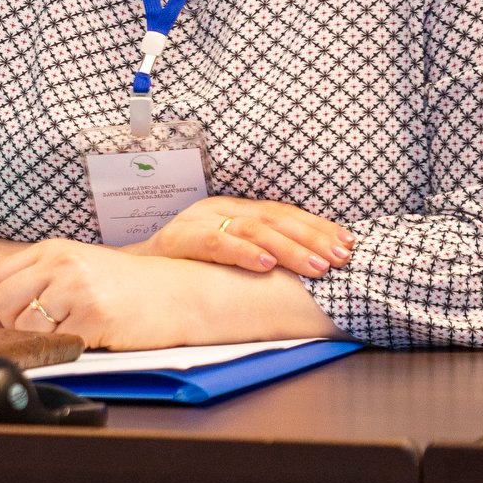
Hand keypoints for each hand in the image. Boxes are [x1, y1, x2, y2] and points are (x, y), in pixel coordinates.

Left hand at [0, 238, 181, 349]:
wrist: (179, 293)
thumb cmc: (129, 286)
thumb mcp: (78, 269)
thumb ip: (38, 283)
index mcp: (52, 250)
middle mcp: (61, 263)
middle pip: (1, 299)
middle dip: (4, 325)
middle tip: (24, 336)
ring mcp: (76, 287)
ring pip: (25, 324)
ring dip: (34, 340)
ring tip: (64, 335)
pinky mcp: (93, 315)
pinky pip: (54, 343)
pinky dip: (57, 351)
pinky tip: (78, 342)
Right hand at [127, 196, 354, 278]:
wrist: (134, 273)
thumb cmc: (189, 268)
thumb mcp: (231, 255)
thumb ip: (263, 253)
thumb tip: (316, 266)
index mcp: (236, 210)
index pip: (284, 212)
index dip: (317, 226)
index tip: (348, 243)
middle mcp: (220, 209)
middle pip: (274, 218)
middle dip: (311, 237)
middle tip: (340, 257)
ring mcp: (199, 221)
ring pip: (251, 228)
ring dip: (287, 247)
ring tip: (314, 266)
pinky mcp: (178, 240)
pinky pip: (215, 242)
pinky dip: (242, 252)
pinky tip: (264, 263)